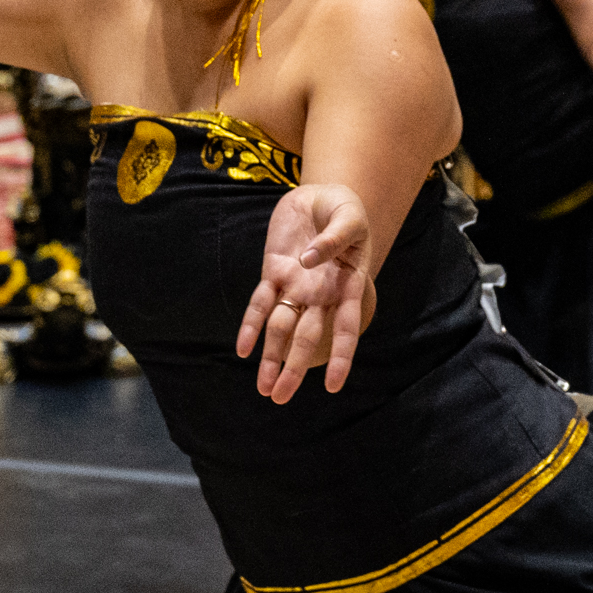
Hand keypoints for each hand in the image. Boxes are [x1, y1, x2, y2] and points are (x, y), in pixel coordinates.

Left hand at [238, 183, 379, 401]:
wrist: (321, 194)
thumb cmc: (344, 208)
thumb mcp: (349, 217)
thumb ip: (333, 239)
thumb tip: (310, 261)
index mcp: (347, 284)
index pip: (344, 326)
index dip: (341, 355)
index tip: (333, 386)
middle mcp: (321, 293)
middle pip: (307, 336)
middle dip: (294, 367)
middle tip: (280, 397)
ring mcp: (296, 285)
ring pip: (281, 327)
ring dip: (271, 357)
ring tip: (263, 388)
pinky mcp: (274, 272)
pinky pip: (260, 302)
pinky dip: (251, 325)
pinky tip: (243, 350)